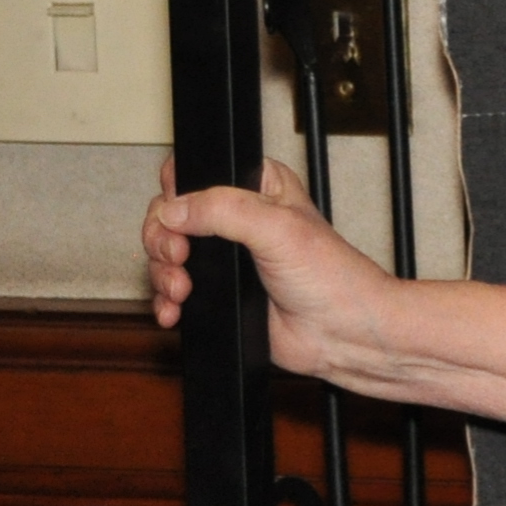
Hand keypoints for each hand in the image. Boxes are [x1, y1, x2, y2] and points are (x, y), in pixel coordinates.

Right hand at [143, 156, 390, 377]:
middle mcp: (237, 218)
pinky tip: (174, 310)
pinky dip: (166, 301)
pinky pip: (174, 290)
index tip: (178, 219)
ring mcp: (226, 257)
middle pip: (170, 215)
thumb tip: (173, 210)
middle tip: (179, 259)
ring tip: (182, 290)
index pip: (195, 173)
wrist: (342, 333)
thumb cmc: (332, 277)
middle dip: (162, 239)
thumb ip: (224, 209)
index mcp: (256, 187)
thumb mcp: (278, 227)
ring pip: (166, 254)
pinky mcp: (220, 291)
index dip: (175, 193)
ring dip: (163, 273)